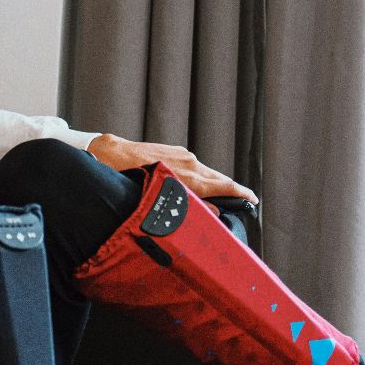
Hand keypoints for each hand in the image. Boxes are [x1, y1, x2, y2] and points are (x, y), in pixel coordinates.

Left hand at [87, 133, 257, 203]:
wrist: (110, 153)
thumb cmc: (130, 179)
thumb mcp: (159, 199)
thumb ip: (188, 206)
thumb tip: (212, 213)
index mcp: (189, 178)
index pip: (224, 186)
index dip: (242, 194)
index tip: (254, 200)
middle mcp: (190, 164)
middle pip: (219, 179)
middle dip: (232, 192)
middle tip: (242, 203)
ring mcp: (184, 156)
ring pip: (206, 174)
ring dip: (213, 185)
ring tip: (218, 200)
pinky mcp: (176, 151)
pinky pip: (194, 167)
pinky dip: (199, 178)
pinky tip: (194, 187)